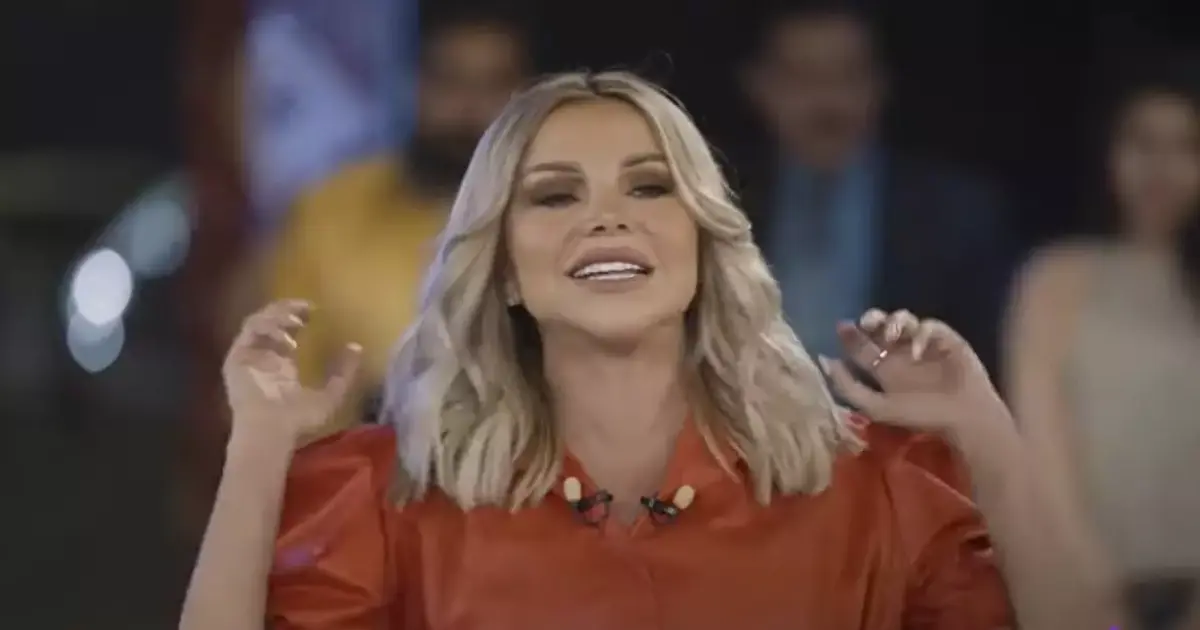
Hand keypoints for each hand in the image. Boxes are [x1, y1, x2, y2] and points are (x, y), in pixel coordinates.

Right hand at [222, 299, 360, 446]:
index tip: (314, 311)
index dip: (298, 316)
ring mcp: (248, 356)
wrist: (272, 431)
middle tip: (306, 308)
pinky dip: (268, 328)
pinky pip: (249, 332)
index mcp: (281, 364)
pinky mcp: (236, 358)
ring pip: (257, 321)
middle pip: (269, 321)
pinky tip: (286, 339)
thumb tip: (357, 347)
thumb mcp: (330, 395)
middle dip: (286, 309)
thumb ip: (344, 372)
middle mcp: (262, 357)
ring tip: (297, 321)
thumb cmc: (298, 420)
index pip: (286, 331)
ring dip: (277, 315)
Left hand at [818, 308, 1007, 435]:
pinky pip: (929, 326)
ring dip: (894, 322)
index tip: (842, 327)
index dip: (850, 335)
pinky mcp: (945, 339)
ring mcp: (923, 344)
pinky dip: (922, 334)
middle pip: (880, 325)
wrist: (963, 418)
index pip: (862, 345)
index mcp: (883, 368)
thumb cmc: (921, 415)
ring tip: (891, 335)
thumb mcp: (877, 406)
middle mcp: (901, 352)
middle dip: (872, 318)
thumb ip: (848, 387)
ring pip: (903, 319)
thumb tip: (824, 360)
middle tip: (867, 323)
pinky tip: (918, 351)